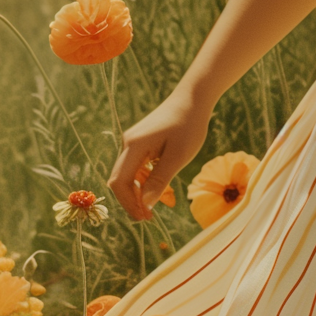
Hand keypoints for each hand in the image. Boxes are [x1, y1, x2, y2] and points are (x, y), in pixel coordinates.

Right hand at [107, 88, 213, 222]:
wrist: (194, 98)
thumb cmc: (189, 125)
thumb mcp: (179, 156)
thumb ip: (160, 179)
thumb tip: (145, 204)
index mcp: (134, 146)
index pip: (120, 182)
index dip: (129, 203)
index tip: (144, 217)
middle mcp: (128, 143)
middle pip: (120, 179)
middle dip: (132, 201)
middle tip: (148, 217)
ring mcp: (134, 141)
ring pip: (129, 174)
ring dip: (139, 191)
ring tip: (157, 206)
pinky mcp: (141, 141)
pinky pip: (137, 166)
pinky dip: (144, 180)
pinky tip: (159, 188)